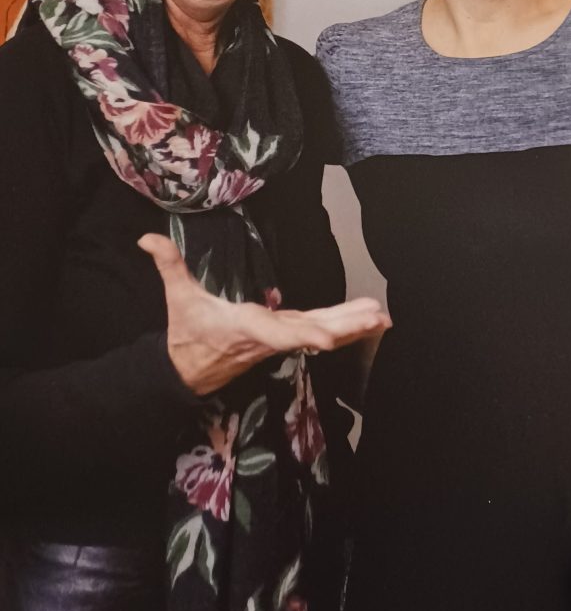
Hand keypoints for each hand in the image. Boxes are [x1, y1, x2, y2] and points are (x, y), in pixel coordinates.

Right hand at [139, 234, 391, 395]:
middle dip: (345, 326)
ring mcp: (280, 338)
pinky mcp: (286, 337)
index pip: (277, 333)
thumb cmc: (186, 332)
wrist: (188, 371)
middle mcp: (269, 336)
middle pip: (312, 333)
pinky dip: (346, 328)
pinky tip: (370, 323)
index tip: (326, 339)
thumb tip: (147, 238)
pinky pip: (321, 332)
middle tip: (377, 316)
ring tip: (383, 317)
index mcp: (245, 327)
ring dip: (353, 325)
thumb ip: (168, 265)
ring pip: (322, 332)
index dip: (302, 335)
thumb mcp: (177, 298)